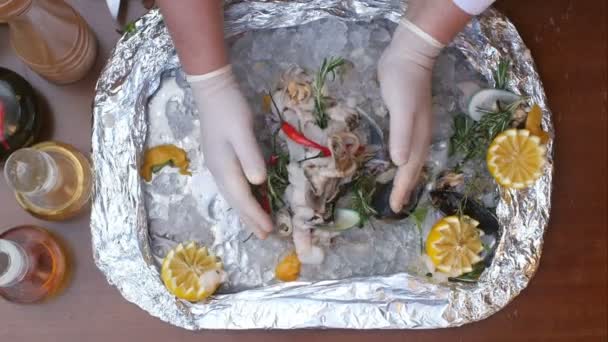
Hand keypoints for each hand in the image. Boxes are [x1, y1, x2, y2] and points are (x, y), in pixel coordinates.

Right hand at [188, 65, 272, 238]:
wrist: (212, 90)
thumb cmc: (229, 109)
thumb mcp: (242, 131)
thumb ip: (250, 157)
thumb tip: (258, 183)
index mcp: (224, 167)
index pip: (242, 198)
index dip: (255, 215)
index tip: (269, 230)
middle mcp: (219, 171)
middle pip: (235, 201)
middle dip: (250, 219)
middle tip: (265, 235)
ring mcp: (217, 165)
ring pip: (233, 195)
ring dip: (246, 211)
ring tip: (258, 224)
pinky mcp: (220, 158)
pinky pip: (232, 186)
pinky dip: (242, 197)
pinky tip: (249, 198)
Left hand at [378, 19, 443, 212]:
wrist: (409, 56)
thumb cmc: (404, 82)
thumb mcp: (401, 108)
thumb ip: (401, 134)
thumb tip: (399, 163)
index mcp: (419, 138)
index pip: (410, 171)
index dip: (402, 190)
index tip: (395, 209)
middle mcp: (419, 137)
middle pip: (413, 169)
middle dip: (404, 188)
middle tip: (395, 206)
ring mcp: (414, 128)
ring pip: (410, 160)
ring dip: (404, 177)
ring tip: (396, 190)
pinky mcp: (405, 120)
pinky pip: (404, 148)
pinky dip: (400, 160)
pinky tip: (393, 161)